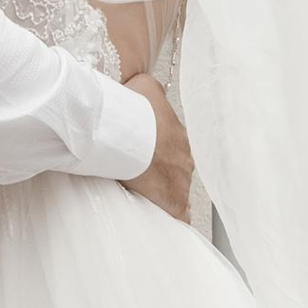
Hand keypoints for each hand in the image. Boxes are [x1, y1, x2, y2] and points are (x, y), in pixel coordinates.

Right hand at [122, 76, 193, 223]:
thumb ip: (153, 91)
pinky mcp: (172, 201)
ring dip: (163, 193)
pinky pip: (179, 216)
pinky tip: (161, 222)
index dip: (159, 152)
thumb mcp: (145, 86)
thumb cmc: (130, 109)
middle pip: (176, 170)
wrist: (122, 131)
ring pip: (177, 191)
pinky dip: (171, 218)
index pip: (174, 147)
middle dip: (161, 173)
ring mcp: (181, 181)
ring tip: (143, 196)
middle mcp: (185, 158)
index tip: (145, 155)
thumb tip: (151, 92)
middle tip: (140, 174)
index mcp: (179, 135)